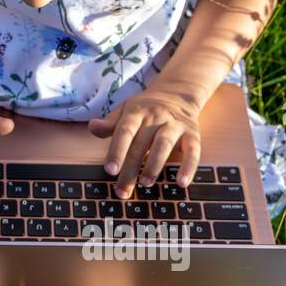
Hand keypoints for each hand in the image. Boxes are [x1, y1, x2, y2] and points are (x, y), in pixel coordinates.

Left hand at [88, 88, 202, 198]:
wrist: (178, 94)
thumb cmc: (145, 109)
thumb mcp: (125, 111)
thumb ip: (110, 123)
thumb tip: (92, 127)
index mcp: (136, 112)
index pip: (124, 131)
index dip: (117, 151)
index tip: (110, 170)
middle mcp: (156, 117)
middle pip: (141, 144)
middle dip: (131, 169)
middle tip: (122, 191)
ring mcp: (175, 125)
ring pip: (164, 145)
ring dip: (154, 165)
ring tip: (145, 183)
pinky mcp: (192, 134)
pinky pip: (193, 151)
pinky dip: (188, 167)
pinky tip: (181, 183)